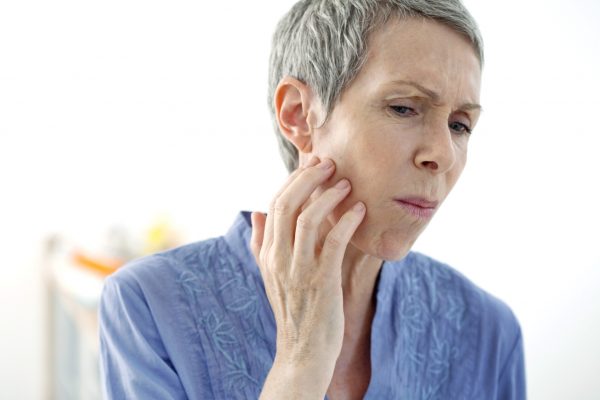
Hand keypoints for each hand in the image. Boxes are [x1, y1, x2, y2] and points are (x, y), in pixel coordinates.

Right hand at [250, 156, 365, 374]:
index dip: (295, 180)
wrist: (304, 350)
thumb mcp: (270, 274)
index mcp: (267, 253)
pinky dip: (347, 221)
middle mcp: (278, 258)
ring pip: (308, 218)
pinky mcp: (322, 280)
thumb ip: (261, 242)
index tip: (313, 164)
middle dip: (308, 178)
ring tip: (347, 182)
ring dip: (329, 195)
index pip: (275, 204)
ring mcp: (299, 269)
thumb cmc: (294, 307)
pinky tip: (360, 209)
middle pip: (287, 205)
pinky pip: (334, 241)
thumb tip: (256, 212)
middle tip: (330, 163)